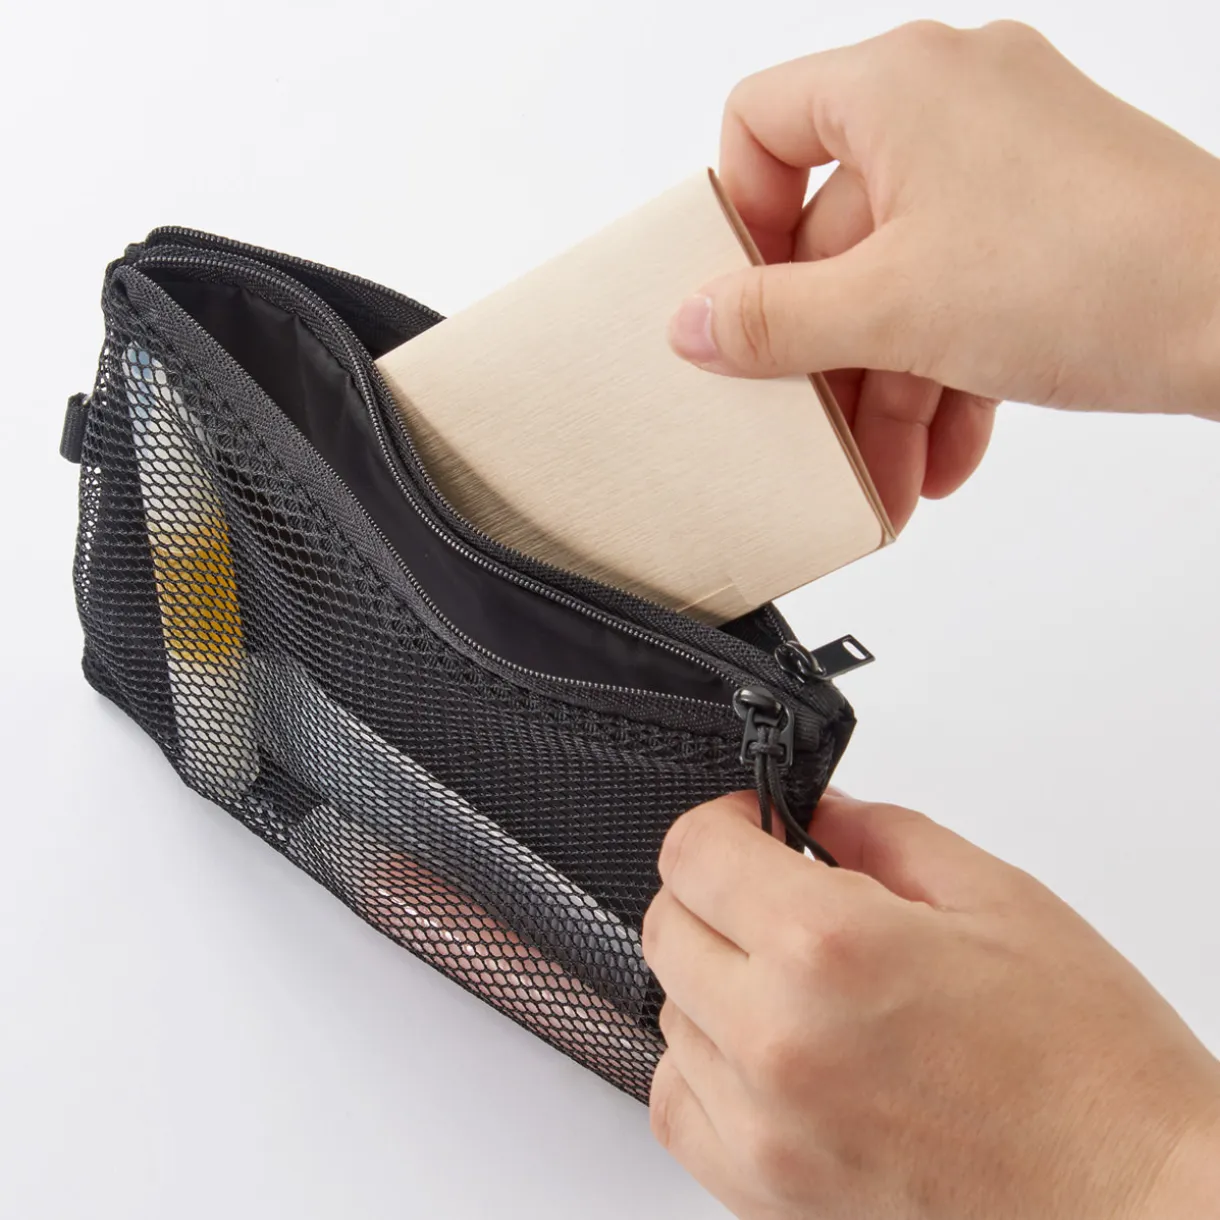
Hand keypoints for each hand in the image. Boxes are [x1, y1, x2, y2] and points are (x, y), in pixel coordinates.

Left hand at [642, 790, 1219, 1218]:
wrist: (1140, 1207)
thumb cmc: (1092, 1067)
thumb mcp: (996, 898)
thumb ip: (880, 835)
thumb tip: (810, 813)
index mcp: (831, 948)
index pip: (693, 850)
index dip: (724, 820)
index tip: (755, 827)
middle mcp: (778, 1040)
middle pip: (667, 926)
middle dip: (713, 891)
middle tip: (776, 894)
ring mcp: (765, 1128)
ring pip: (669, 1012)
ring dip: (716, 978)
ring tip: (800, 983)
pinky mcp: (767, 1195)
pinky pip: (678, 1106)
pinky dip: (705, 1065)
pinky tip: (769, 1051)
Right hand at [668, 21, 1219, 528]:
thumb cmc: (1091, 272)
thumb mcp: (890, 310)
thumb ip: (772, 320)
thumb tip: (694, 323)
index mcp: (898, 86)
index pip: (763, 123)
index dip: (739, 218)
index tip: (739, 302)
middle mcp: (951, 105)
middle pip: (834, 236)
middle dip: (825, 356)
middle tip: (812, 430)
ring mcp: (1005, 163)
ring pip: (902, 283)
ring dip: (885, 392)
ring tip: (884, 474)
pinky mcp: (1047, 221)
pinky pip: (962, 296)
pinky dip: (943, 376)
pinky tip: (941, 457)